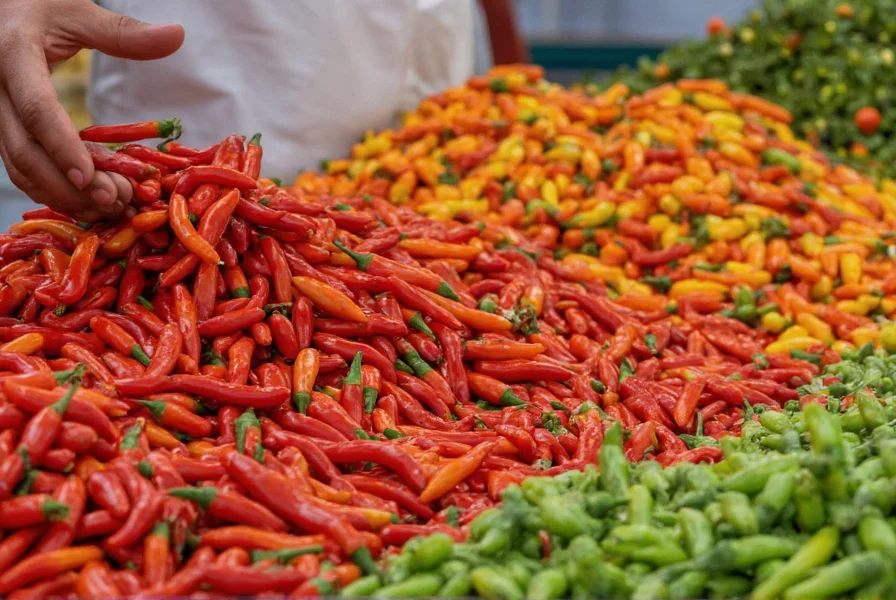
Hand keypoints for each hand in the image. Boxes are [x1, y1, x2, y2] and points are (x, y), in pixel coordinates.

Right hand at [0, 0, 183, 220]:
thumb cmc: (39, 5)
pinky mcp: (3, 126)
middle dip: (67, 183)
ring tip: (105, 209)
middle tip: (113, 202)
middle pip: (24, 149)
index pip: (37, 109)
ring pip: (17, 165)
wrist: (0, 9)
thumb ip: (122, 31)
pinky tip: (85, 201)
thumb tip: (176, 35)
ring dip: (60, 194)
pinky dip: (50, 187)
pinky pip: (19, 165)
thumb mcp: (75, 9)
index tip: (92, 178)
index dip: (63, 147)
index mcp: (13, 55)